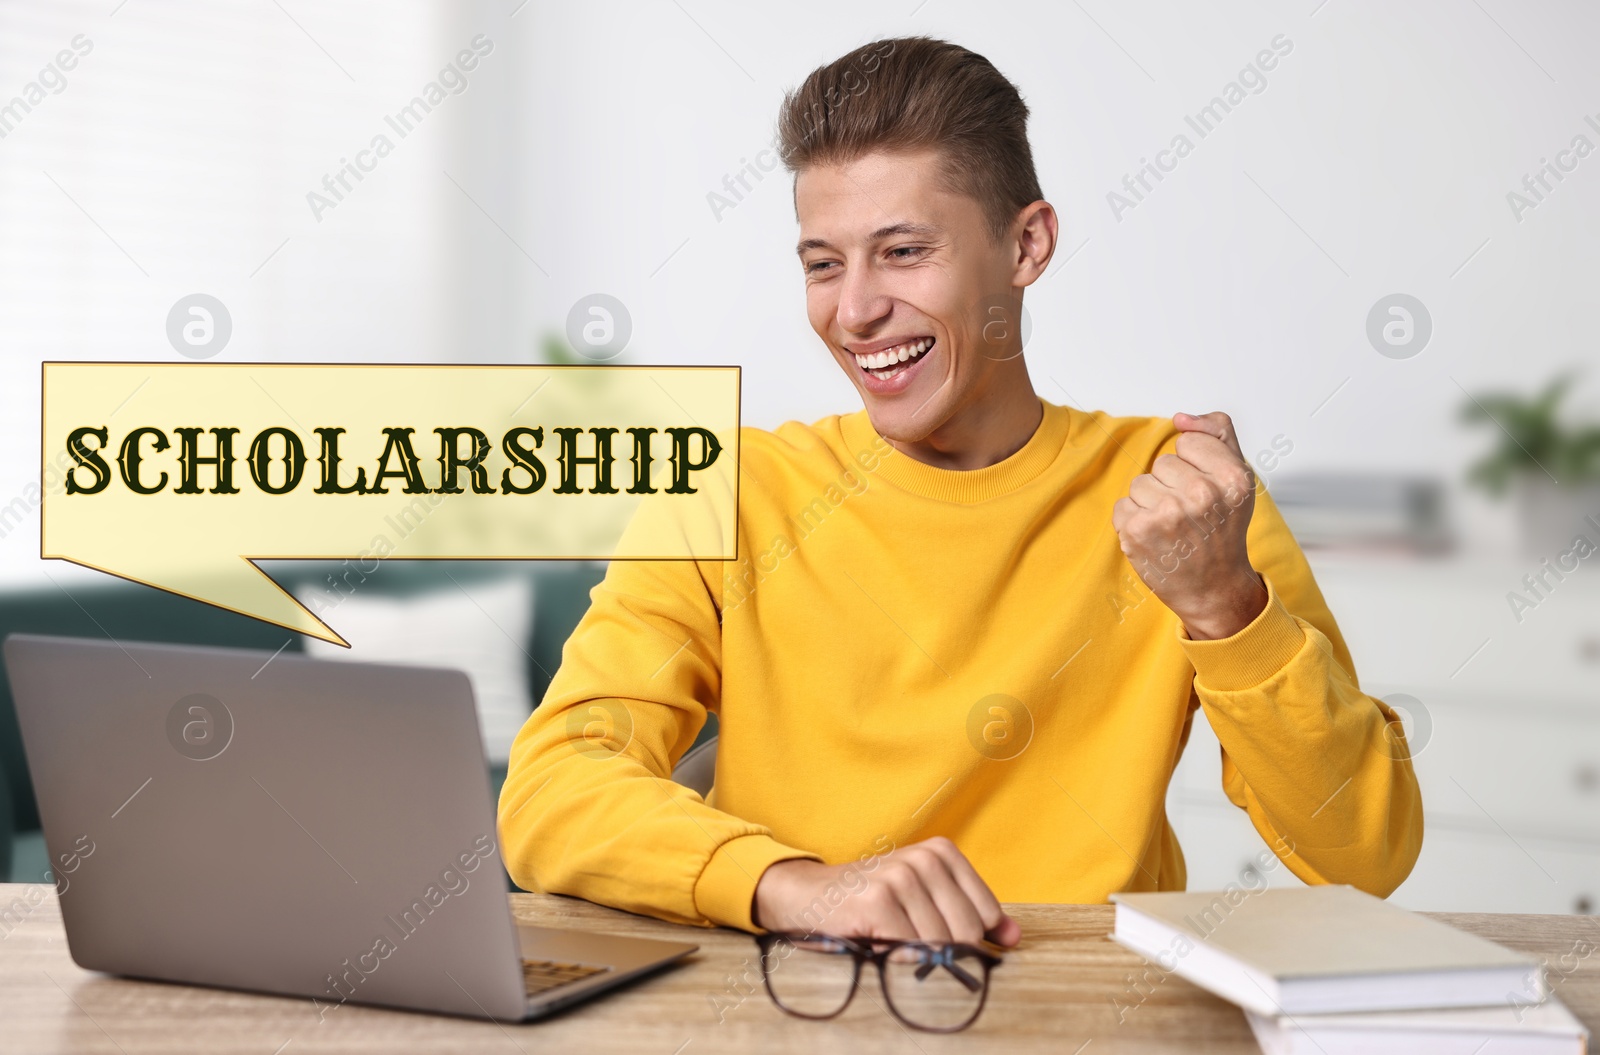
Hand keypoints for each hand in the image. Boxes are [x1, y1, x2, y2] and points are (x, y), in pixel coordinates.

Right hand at [752, 837, 1020, 946]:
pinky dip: (898, 958)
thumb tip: (1013, 938)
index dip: (974, 938)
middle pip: (968, 932)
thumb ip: (969, 914)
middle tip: (909, 941)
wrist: (805, 896)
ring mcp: (901, 878)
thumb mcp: (922, 897)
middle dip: (944, 950)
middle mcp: (924, 859)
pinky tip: (878, 943)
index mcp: (941, 852)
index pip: (986, 913)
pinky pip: (912, 951)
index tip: (947, 942)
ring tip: (890, 938)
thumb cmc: (868, 902)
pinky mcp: (878, 903)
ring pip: (941, 945)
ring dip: (916, 955)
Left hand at [1111, 411, 1268, 639]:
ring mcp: (1167, 514)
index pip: (1187, 442)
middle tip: (1191, 516)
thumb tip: (1180, 418)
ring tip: (1174, 529)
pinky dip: (1134, 522)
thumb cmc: (1223, 531)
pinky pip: (1123, 505)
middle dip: (1172, 486)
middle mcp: (1202, 495)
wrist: (1214, 588)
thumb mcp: (1237, 477)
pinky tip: (1156, 540)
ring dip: (1152, 504)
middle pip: (1162, 463)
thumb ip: (1217, 434)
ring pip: (1141, 483)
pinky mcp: (1137, 531)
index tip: (1206, 493)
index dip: (1193, 466)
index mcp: (1232, 478)